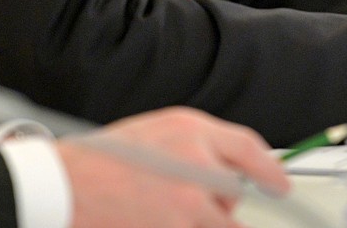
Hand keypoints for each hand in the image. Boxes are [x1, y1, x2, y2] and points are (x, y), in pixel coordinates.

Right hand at [63, 108, 287, 227]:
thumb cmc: (104, 160)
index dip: (270, 170)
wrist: (66, 186)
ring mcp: (189, 202)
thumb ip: (195, 145)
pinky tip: (158, 218)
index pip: (249, 149)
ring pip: (220, 220)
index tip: (280, 185)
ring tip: (164, 208)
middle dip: (221, 200)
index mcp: (191, 129)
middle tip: (192, 200)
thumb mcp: (155, 132)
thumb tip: (230, 168)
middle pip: (235, 190)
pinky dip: (190, 227)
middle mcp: (197, 162)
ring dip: (203, 220)